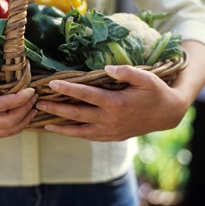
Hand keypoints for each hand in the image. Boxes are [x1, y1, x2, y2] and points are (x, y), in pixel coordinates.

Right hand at [0, 72, 37, 137]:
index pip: (3, 105)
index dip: (21, 99)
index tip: (31, 89)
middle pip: (9, 122)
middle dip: (26, 111)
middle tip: (35, 98)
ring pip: (6, 132)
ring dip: (23, 122)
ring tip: (32, 109)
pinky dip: (13, 128)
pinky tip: (19, 118)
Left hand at [35, 65, 188, 141]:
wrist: (167, 114)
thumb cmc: (155, 91)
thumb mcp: (146, 77)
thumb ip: (127, 72)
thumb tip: (106, 68)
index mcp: (116, 103)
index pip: (86, 95)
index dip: (68, 89)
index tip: (51, 84)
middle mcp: (109, 120)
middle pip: (76, 114)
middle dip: (56, 108)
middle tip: (37, 103)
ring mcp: (109, 131)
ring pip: (78, 131)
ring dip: (59, 126)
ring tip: (42, 121)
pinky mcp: (110, 137)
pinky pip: (86, 136)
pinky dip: (72, 134)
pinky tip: (59, 129)